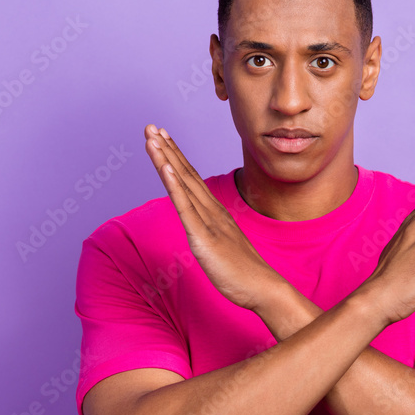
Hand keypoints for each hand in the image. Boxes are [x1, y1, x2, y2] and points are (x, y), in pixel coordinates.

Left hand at [143, 124, 285, 312]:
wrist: (263, 288)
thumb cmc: (244, 273)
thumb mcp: (224, 248)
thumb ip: (213, 235)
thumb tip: (205, 231)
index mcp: (215, 213)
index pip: (192, 179)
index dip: (176, 157)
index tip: (163, 138)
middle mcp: (212, 211)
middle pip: (185, 174)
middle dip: (166, 149)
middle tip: (151, 126)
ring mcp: (208, 222)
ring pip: (183, 184)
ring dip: (166, 158)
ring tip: (152, 137)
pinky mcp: (203, 237)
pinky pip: (186, 207)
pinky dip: (175, 185)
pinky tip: (166, 168)